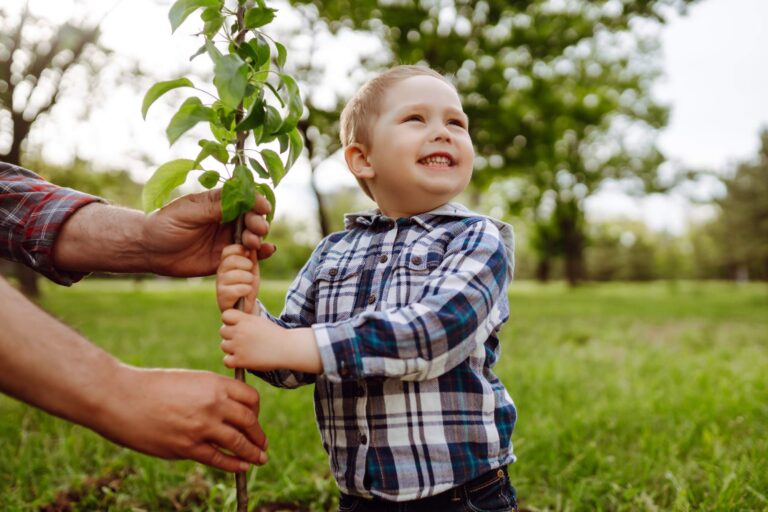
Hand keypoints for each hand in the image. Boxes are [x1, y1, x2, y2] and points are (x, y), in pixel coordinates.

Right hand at [96, 367, 267, 471]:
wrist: (122, 398)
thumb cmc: (153, 387)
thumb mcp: (189, 380)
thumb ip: (210, 394)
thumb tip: (227, 411)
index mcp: (215, 383)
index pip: (251, 398)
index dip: (256, 411)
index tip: (255, 418)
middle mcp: (213, 404)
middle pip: (249, 422)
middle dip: (259, 435)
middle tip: (263, 443)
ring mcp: (202, 427)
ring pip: (238, 443)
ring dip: (252, 453)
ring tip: (259, 459)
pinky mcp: (187, 447)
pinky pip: (218, 459)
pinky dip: (233, 464)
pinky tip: (242, 467)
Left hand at [143, 188, 275, 276]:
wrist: (149, 250)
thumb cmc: (164, 224)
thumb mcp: (188, 211)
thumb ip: (214, 207)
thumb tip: (240, 196)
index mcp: (219, 203)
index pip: (244, 199)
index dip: (256, 201)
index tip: (263, 206)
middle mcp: (226, 220)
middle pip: (252, 218)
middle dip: (258, 221)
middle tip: (256, 227)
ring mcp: (227, 240)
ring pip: (253, 236)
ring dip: (258, 237)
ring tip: (252, 242)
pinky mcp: (227, 258)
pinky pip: (247, 256)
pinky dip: (261, 254)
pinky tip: (267, 251)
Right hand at [217, 244, 258, 312]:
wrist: (246, 307)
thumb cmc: (248, 285)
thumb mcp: (253, 269)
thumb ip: (252, 256)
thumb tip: (253, 245)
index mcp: (227, 262)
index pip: (228, 250)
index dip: (240, 251)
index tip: (249, 258)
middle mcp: (220, 272)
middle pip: (231, 261)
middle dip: (246, 265)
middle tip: (250, 272)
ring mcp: (220, 284)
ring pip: (234, 275)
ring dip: (248, 279)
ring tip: (249, 284)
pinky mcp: (222, 297)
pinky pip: (236, 289)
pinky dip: (246, 289)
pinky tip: (246, 292)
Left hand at [219, 309, 322, 373]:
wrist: (288, 348)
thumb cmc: (275, 335)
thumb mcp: (260, 322)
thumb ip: (245, 321)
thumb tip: (230, 324)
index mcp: (245, 320)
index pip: (225, 315)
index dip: (230, 321)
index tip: (237, 326)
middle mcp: (240, 331)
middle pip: (222, 331)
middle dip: (230, 335)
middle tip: (242, 340)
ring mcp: (239, 346)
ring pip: (224, 346)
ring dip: (231, 349)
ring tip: (245, 350)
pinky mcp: (240, 360)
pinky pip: (226, 361)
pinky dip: (232, 362)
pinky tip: (242, 360)